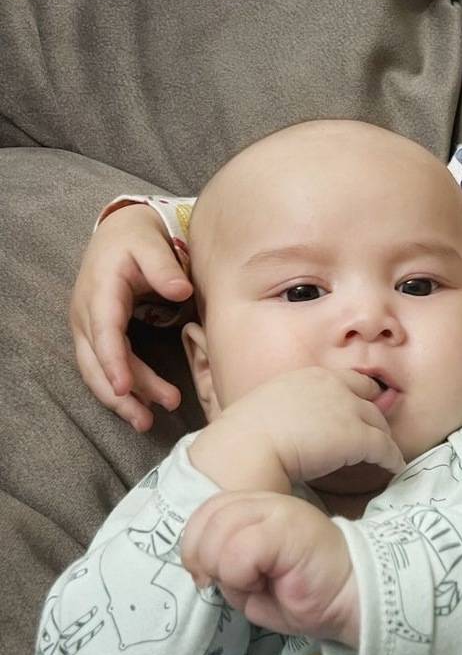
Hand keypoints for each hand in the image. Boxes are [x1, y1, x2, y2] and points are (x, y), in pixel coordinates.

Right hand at [70, 203, 191, 429]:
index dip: (113, 361)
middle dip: (120, 393)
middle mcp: (86, 313)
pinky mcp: (95, 335)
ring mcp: (87, 326)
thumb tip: (181, 290)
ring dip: (120, 399)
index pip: (104, 330)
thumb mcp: (151, 243)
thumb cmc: (138, 239)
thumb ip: (164, 266)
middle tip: (149, 418)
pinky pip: (102, 368)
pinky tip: (140, 407)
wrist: (119, 232)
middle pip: (97, 361)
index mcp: (101, 291)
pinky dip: (119, 390)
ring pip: (96, 371)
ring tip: (147, 422)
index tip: (125, 387)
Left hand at [181, 490, 358, 642]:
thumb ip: (226, 566)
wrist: (353, 595)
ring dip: (227, 571)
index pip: (205, 512)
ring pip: (217, 536)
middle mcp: (263, 501)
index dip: (195, 546)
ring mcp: (276, 509)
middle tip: (236, 584)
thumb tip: (205, 571)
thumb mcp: (252, 582)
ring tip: (256, 583)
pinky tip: (265, 583)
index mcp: (254, 508)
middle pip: (205, 520)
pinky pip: (239, 551)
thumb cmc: (305, 592)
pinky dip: (241, 576)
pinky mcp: (287, 527)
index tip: (210, 578)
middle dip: (206, 561)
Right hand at [188, 367, 405, 494]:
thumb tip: (294, 426)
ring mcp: (348, 409)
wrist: (245, 448)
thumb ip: (291, 409)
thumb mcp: (270, 408)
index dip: (358, 398)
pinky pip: (384, 447)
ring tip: (386, 453)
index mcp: (311, 376)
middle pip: (369, 398)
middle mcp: (334, 386)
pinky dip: (392, 458)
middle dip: (375, 415)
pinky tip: (394, 467)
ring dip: (383, 439)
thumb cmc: (246, 435)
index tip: (360, 412)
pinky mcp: (357, 436)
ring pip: (379, 422)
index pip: (348, 381)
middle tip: (376, 434)